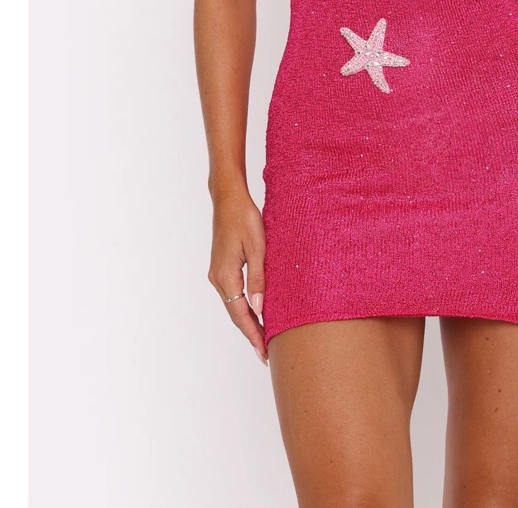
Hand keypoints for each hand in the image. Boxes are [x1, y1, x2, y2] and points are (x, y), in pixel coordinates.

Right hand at [207, 187, 267, 364]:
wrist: (228, 199)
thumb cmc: (245, 218)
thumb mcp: (258, 247)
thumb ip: (259, 278)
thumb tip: (260, 308)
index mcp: (226, 275)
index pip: (241, 313)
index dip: (253, 334)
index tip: (263, 352)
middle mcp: (218, 278)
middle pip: (235, 313)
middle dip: (251, 333)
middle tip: (265, 354)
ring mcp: (217, 273)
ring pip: (233, 305)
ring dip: (247, 321)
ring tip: (263, 337)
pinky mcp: (221, 267)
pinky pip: (232, 294)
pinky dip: (243, 307)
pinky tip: (254, 312)